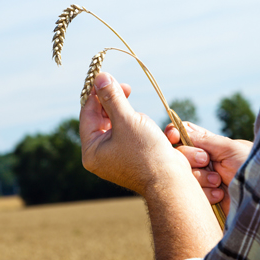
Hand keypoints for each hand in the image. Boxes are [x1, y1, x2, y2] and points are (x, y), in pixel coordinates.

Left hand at [79, 72, 189, 196]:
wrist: (171, 182)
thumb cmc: (147, 153)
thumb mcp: (127, 120)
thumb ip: (112, 97)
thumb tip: (100, 77)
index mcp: (91, 150)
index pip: (87, 114)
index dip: (96, 93)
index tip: (107, 76)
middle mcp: (99, 155)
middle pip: (100, 118)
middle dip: (113, 101)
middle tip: (126, 87)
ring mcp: (115, 157)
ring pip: (115, 124)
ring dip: (126, 113)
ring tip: (140, 114)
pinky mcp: (130, 157)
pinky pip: (127, 133)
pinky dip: (134, 124)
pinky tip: (146, 123)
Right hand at [165, 122, 251, 211]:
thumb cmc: (256, 168)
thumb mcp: (231, 148)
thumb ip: (205, 139)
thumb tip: (181, 128)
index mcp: (212, 145)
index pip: (185, 134)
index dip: (175, 133)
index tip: (173, 137)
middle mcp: (205, 162)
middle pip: (179, 154)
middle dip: (191, 157)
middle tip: (206, 161)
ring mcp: (204, 181)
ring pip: (183, 175)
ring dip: (200, 177)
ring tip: (219, 183)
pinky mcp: (205, 200)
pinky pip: (191, 194)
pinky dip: (204, 194)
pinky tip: (220, 196)